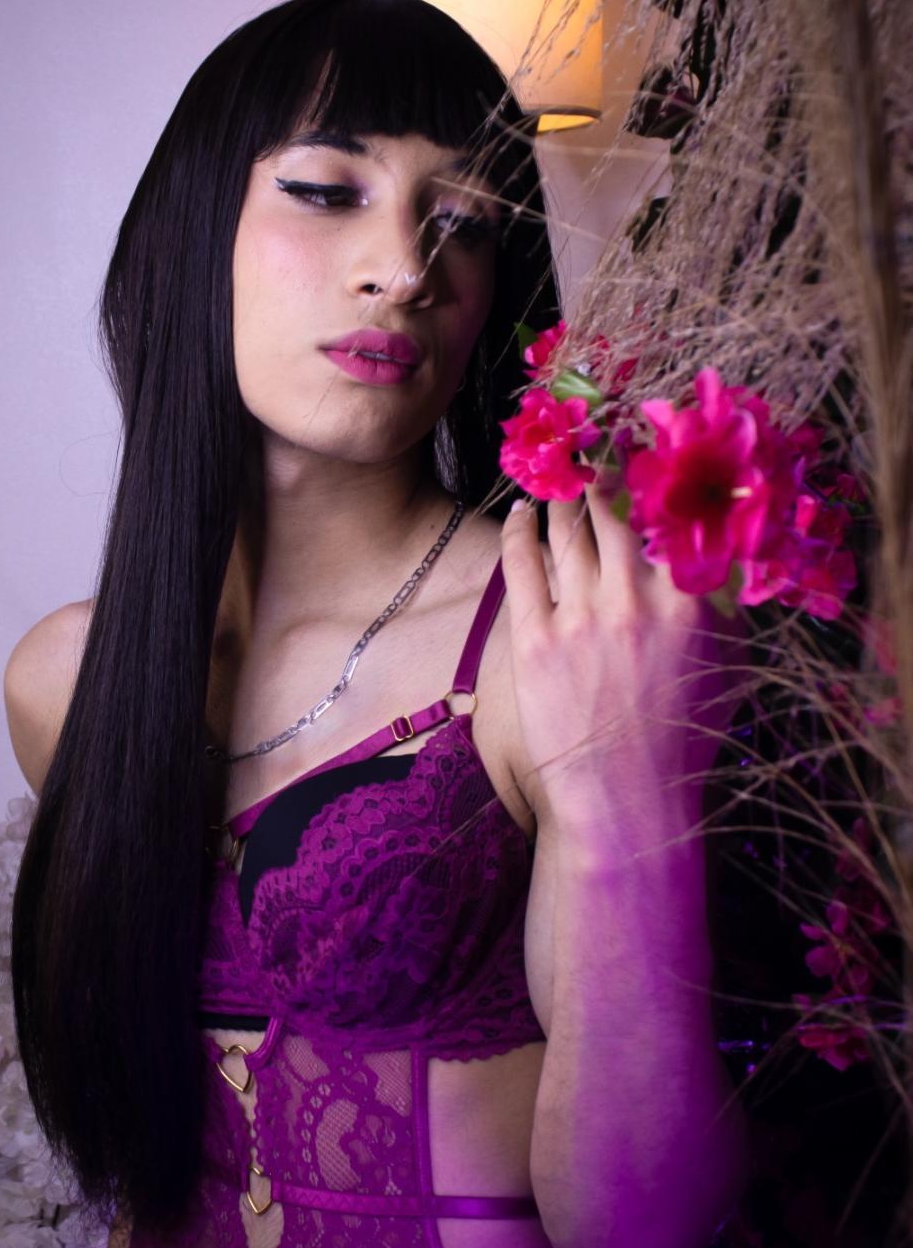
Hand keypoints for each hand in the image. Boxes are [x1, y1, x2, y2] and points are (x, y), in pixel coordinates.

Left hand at [500, 480, 750, 833]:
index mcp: (688, 602)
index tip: (643, 450)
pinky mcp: (535, 640)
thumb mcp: (727, 664)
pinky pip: (521, 565)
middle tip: (591, 449)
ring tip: (557, 480)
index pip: (667, 513)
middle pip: (611, 511)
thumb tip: (722, 545)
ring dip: (561, 498)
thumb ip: (725, 601)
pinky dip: (519, 531)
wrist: (627, 799)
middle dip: (601, 472)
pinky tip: (520, 514)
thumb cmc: (685, 736)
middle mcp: (633, 601)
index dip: (652, 474)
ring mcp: (581, 619)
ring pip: (565, 531)